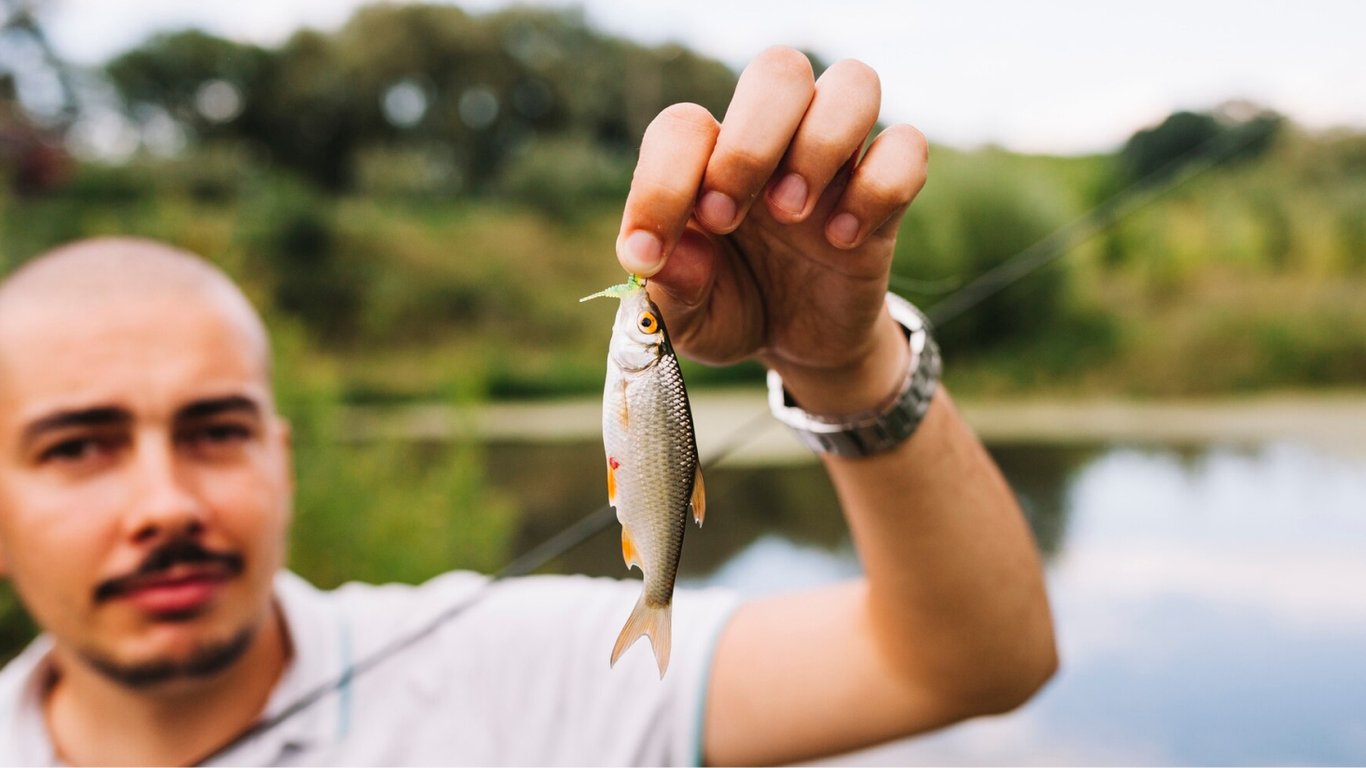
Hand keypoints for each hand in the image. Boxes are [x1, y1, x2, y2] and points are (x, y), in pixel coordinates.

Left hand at [616, 46, 928, 414]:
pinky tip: (843, 239)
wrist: (799, 345)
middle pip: (779, 71)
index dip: (660, 183)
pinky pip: (907, 147)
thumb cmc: (733, 307)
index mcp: (710, 158)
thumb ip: (668, 291)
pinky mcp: (885, 196)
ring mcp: (835, 162)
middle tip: (726, 219)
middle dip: (749, 144)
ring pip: (855, 84)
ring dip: (819, 145)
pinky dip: (878, 188)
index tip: (649, 254)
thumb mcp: (689, 319)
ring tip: (792, 214)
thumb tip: (666, 258)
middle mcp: (776, 141)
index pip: (683, 126)